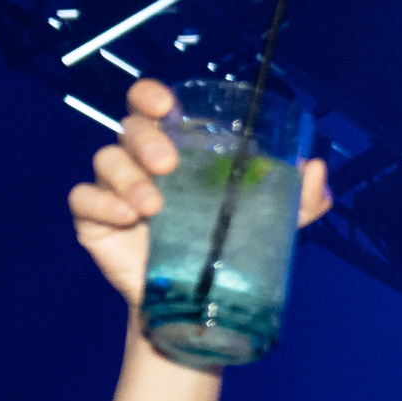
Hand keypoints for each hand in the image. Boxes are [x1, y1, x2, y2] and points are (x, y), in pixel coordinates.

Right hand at [71, 79, 331, 310]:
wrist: (199, 305)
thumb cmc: (227, 248)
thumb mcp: (268, 223)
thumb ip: (296, 197)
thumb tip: (317, 168)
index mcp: (177, 148)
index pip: (152, 106)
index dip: (151, 96)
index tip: (165, 105)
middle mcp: (141, 160)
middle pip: (130, 129)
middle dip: (145, 141)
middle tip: (167, 165)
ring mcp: (114, 188)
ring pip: (106, 161)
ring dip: (126, 178)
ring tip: (152, 207)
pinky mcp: (94, 219)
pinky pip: (84, 199)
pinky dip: (102, 204)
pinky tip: (124, 217)